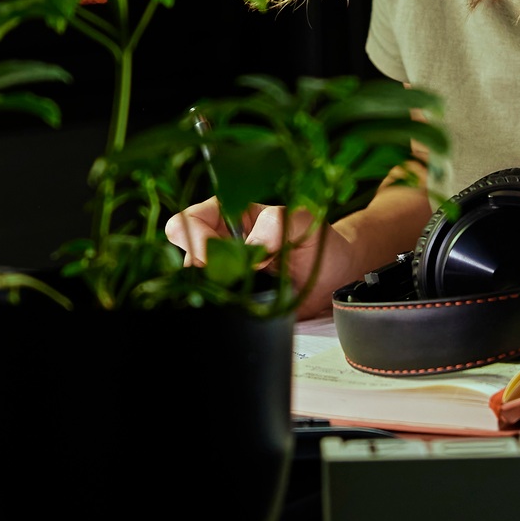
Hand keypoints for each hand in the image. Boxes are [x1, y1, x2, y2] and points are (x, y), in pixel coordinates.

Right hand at [164, 200, 360, 319]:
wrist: (335, 278)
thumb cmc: (321, 243)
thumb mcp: (304, 223)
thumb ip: (276, 223)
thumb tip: (250, 246)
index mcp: (230, 213)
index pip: (191, 219)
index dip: (194, 239)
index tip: (211, 259)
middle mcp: (220, 242)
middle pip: (184, 252)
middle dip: (199, 268)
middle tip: (228, 279)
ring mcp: (224, 272)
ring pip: (193, 281)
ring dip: (212, 289)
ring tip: (243, 291)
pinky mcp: (231, 299)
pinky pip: (211, 304)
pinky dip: (219, 307)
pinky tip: (241, 305)